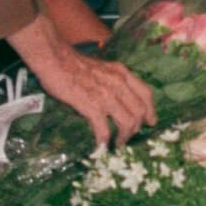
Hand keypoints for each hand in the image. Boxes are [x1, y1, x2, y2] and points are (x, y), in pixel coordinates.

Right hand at [36, 50, 155, 146]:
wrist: (54, 59)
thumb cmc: (73, 64)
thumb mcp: (103, 67)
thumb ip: (114, 80)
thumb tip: (120, 98)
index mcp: (122, 73)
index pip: (146, 94)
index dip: (151, 111)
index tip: (151, 122)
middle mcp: (119, 83)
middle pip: (139, 112)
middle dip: (136, 128)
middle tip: (128, 137)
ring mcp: (107, 95)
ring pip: (127, 123)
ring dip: (123, 137)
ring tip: (117, 144)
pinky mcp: (92, 106)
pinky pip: (104, 130)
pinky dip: (104, 142)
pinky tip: (101, 146)